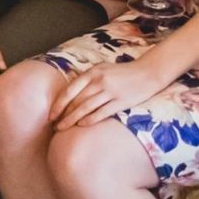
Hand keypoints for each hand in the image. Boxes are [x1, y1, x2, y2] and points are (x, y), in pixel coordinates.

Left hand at [49, 56, 173, 129]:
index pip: (70, 90)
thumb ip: (87, 79)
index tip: (51, 115)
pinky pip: (102, 113)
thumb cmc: (122, 72)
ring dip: (72, 120)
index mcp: (92, 72)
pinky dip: (90, 120)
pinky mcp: (121, 101)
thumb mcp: (102, 69)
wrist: (147, 73)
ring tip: (63, 128)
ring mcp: (110, 91)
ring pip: (86, 108)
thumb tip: (70, 93)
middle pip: (76, 101)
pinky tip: (81, 126)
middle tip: (54, 126)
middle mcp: (99, 81)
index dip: (58, 104)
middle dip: (63, 115)